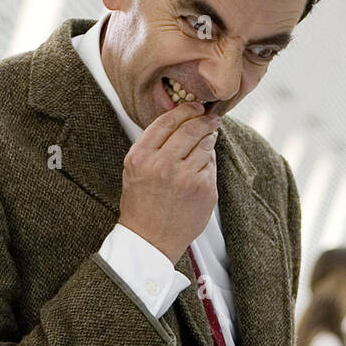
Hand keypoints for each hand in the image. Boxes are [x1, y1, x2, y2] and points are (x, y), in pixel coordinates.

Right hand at [117, 100, 221, 262]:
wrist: (150, 240)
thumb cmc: (141, 204)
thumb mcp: (134, 169)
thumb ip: (152, 145)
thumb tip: (179, 120)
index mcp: (141, 156)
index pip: (167, 121)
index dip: (185, 110)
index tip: (195, 106)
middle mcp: (163, 165)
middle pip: (191, 129)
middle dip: (204, 119)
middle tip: (211, 117)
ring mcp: (186, 178)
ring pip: (205, 145)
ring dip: (209, 139)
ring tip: (209, 137)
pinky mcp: (204, 190)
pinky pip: (211, 165)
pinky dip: (209, 162)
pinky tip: (202, 167)